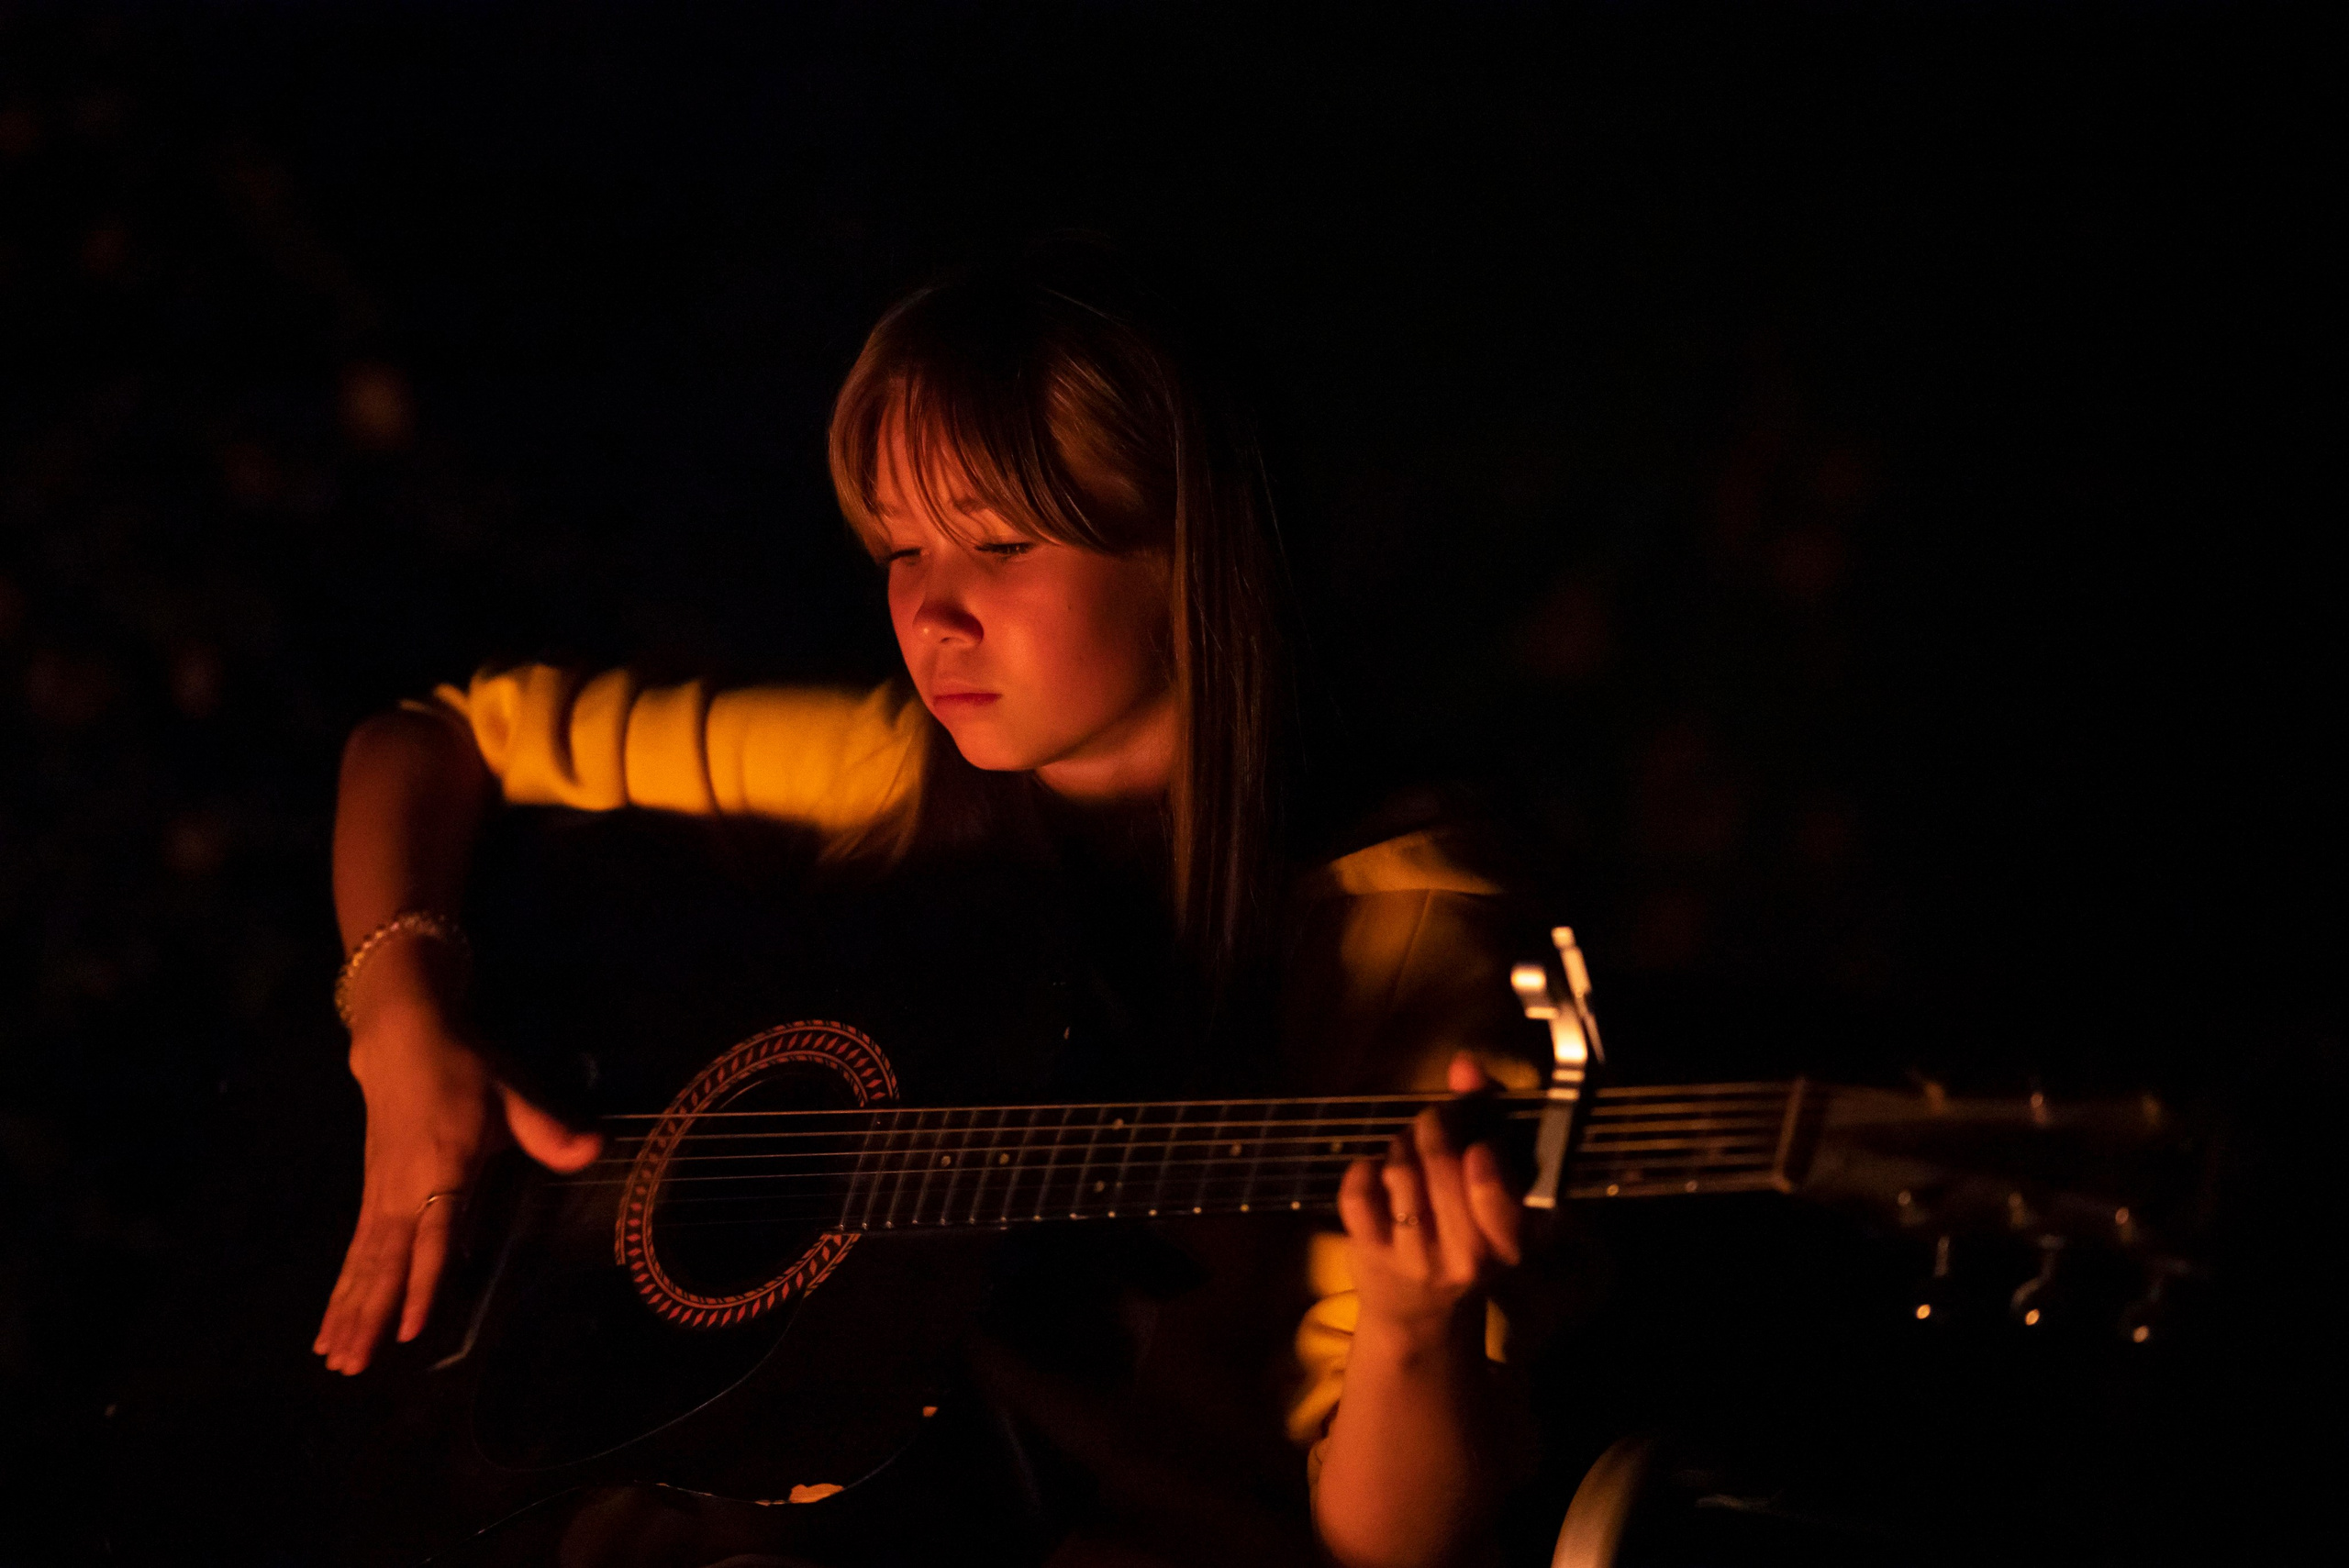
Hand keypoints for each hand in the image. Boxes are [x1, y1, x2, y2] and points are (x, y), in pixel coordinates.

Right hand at [313, 962, 599, 1374]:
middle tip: (352, 1367)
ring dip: (349, 1313)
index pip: (433, 1237)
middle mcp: (402, 1191)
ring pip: (363, 1264)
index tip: (410, 1328)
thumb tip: (592, 1149)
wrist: (403, 1040)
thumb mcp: (512, 1093)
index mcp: (442, 1169)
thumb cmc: (464, 1070)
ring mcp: (380, 1195)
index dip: (423, 1283)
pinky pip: (355, 1252)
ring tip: (335, 1360)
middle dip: (369, 1318)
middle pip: (384, 1264)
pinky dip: (341, 1290)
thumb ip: (548, 1130)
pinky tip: (331, 1323)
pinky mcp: (370, 1195)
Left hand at [1337, 1051, 1523, 1349]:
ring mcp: (1413, 1257)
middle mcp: (1465, 1256)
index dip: (1482, 1153)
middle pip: (1440, 1164)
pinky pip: (1357, 1189)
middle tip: (1432, 1123)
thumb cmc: (1467, 1237)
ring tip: (1407, 1148)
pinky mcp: (1369, 1252)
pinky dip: (1363, 1167)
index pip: (1495, 1190)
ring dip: (1400, 1144)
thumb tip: (1464, 1064)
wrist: (1421, 1313)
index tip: (1477, 1141)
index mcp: (1510, 1242)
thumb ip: (1487, 1116)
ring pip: (1399, 1169)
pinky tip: (1375, 1170)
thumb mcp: (1497, 1190)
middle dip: (1433, 1127)